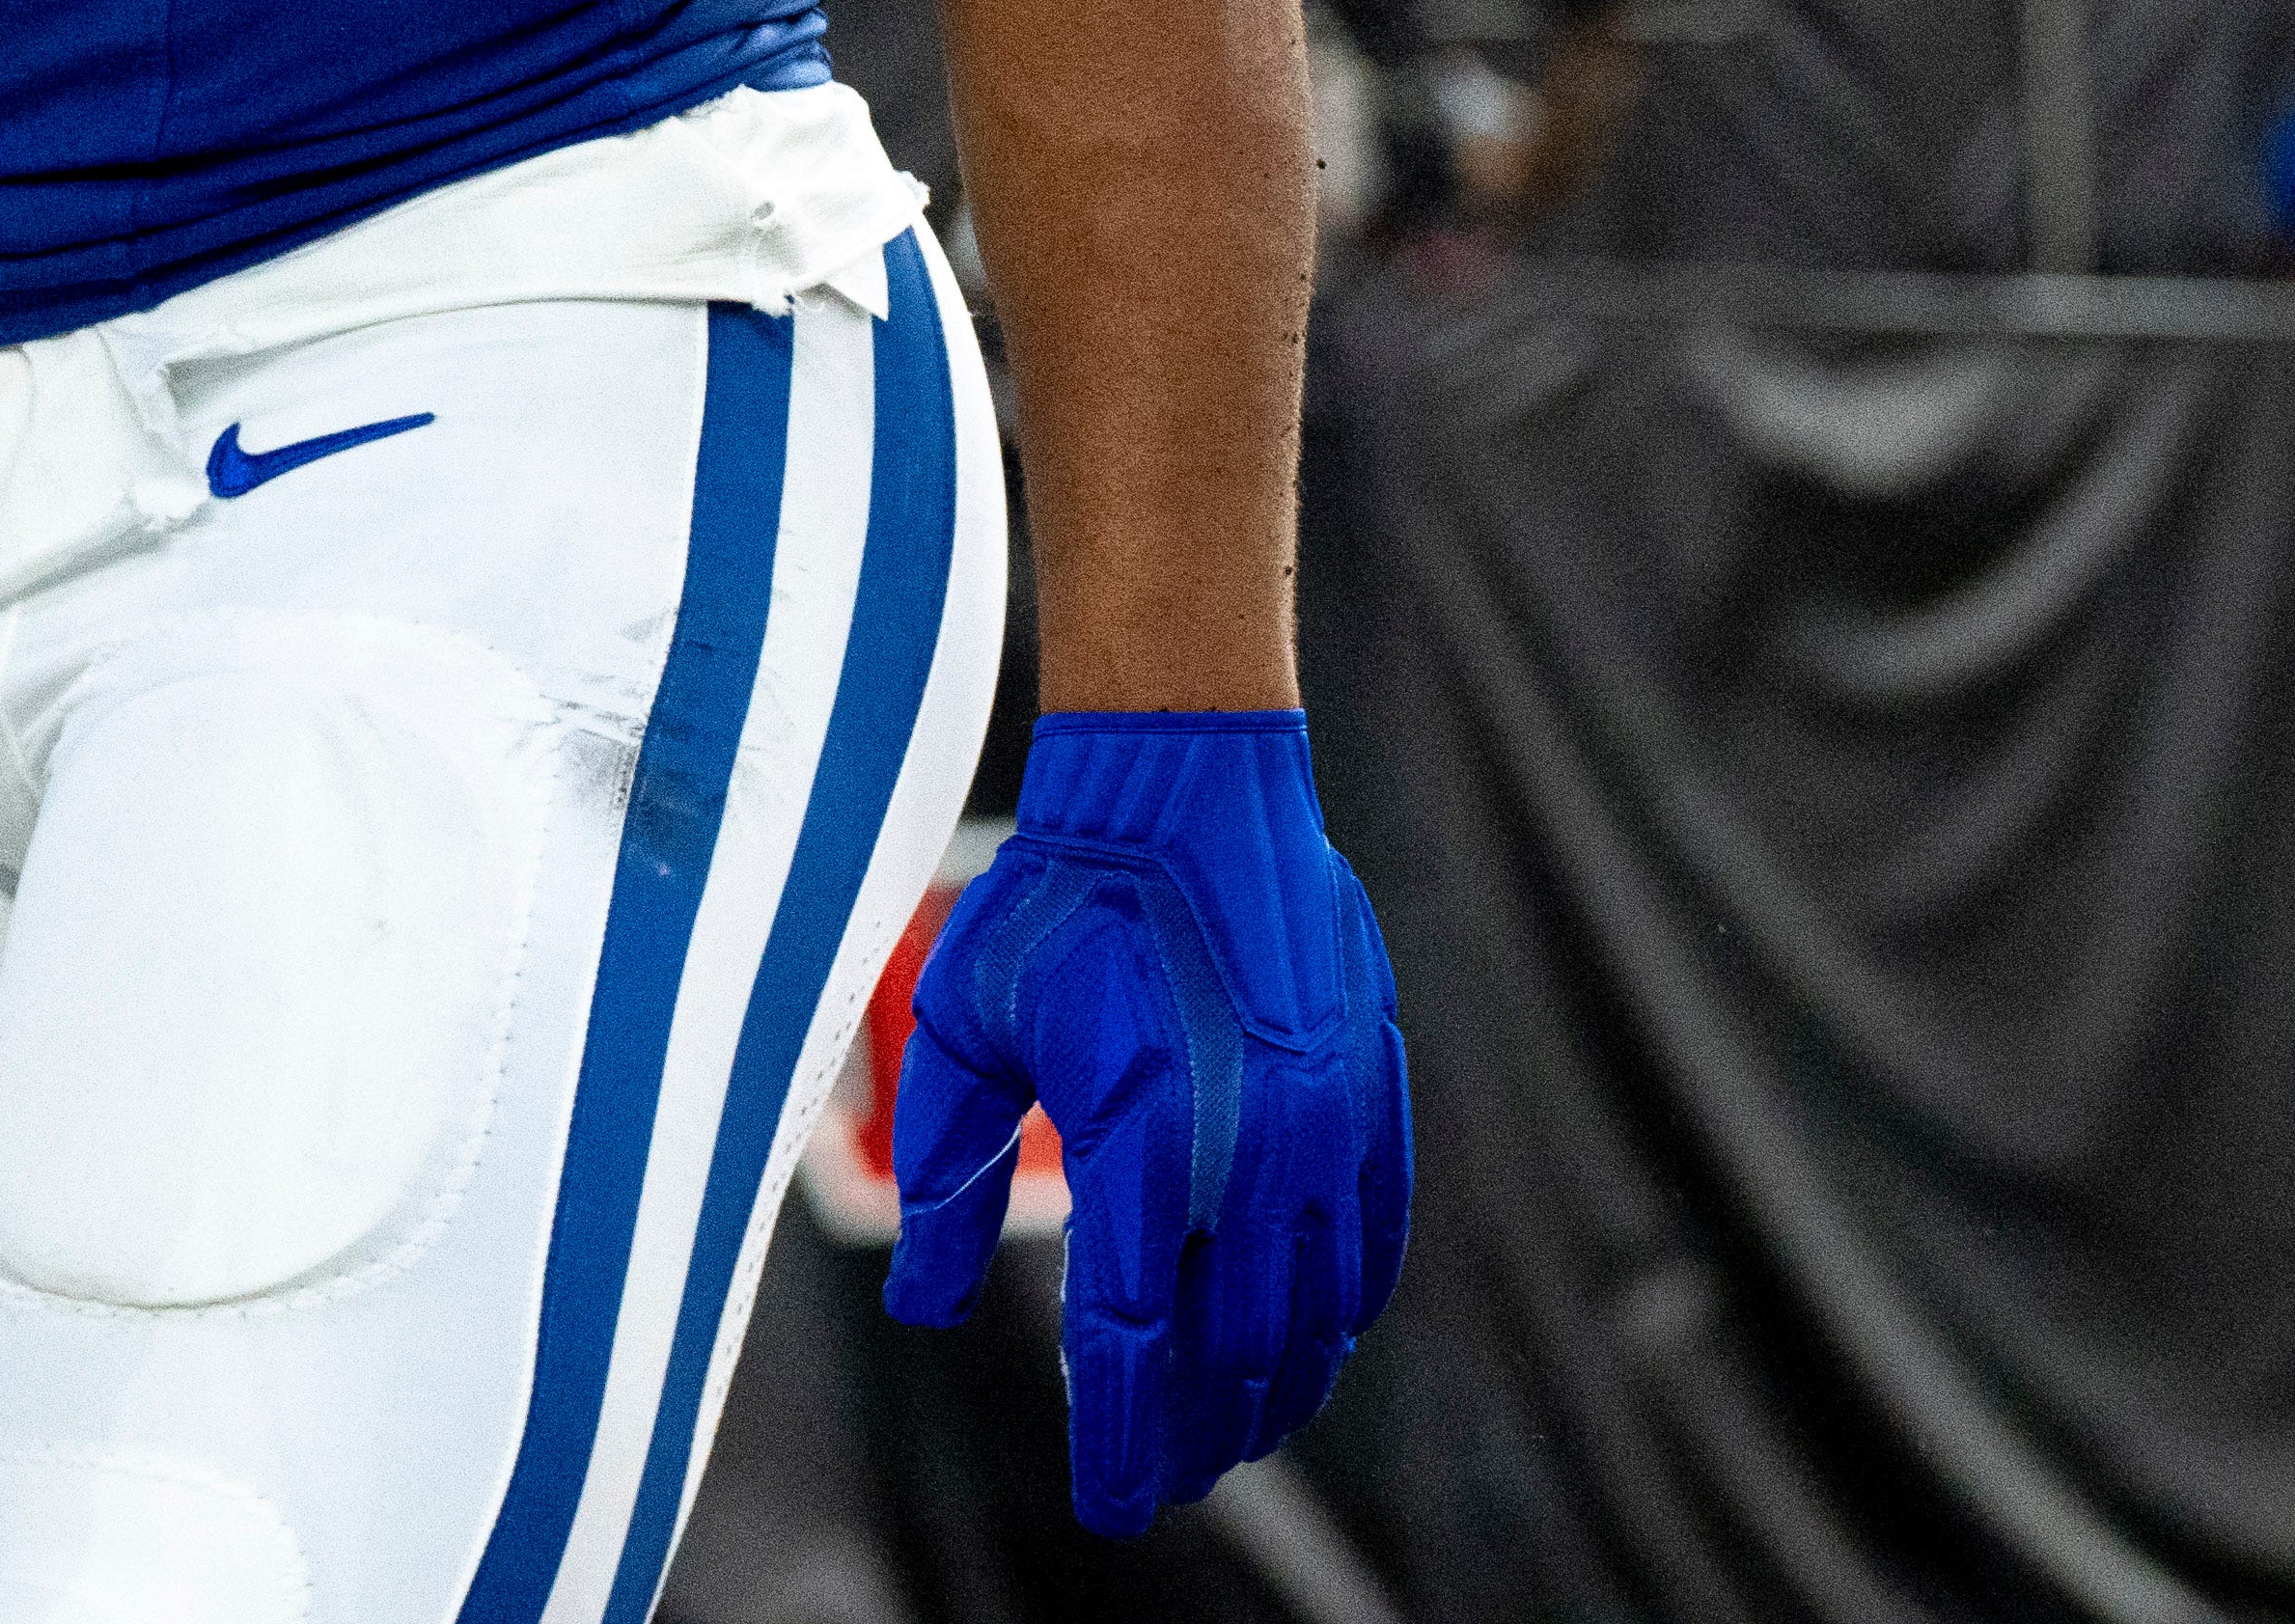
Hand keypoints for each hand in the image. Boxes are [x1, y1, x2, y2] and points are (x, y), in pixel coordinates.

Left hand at [885, 712, 1415, 1531]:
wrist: (1188, 788)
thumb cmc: (1058, 904)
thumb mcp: (966, 1026)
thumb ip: (949, 1176)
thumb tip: (920, 1309)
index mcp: (1144, 1142)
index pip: (1128, 1337)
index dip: (1118, 1434)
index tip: (1107, 1505)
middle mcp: (1251, 1156)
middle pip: (1228, 1353)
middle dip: (1191, 1434)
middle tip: (1155, 1482)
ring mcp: (1329, 1133)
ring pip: (1312, 1320)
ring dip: (1268, 1393)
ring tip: (1222, 1438)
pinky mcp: (1374, 1105)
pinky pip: (1369, 1251)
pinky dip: (1335, 1318)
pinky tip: (1300, 1349)